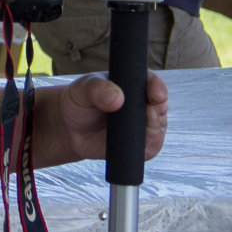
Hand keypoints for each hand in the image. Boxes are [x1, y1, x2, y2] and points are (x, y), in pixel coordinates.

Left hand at [54, 72, 169, 161]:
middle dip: (157, 113)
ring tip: (132, 133)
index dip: (158, 88)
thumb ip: (97, 89)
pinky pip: (149, 149)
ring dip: (152, 133)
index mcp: (134, 83)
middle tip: (146, 114)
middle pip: (160, 108)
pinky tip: (133, 147)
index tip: (155, 94)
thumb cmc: (80, 102)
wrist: (71, 128)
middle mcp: (143, 103)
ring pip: (158, 130)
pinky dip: (145, 149)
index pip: (153, 82)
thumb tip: (116, 97)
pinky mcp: (139, 146)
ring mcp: (143, 125)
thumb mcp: (83, 89)